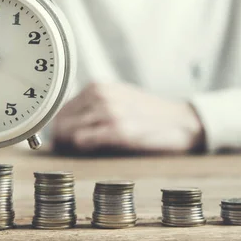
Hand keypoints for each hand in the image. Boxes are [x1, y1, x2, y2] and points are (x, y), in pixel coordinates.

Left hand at [52, 83, 204, 153]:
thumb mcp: (118, 99)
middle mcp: (100, 95)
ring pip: (67, 132)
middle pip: (60, 122)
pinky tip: (93, 153)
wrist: (182, 122)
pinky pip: (82, 141)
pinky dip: (82, 149)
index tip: (62, 142)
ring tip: (83, 154)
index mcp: (97, 86)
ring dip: (69, 147)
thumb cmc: (148, 115)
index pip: (60, 110)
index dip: (58, 129)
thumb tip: (62, 125)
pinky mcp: (119, 130)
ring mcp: (109, 111)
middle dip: (60, 139)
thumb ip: (92, 107)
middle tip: (69, 153)